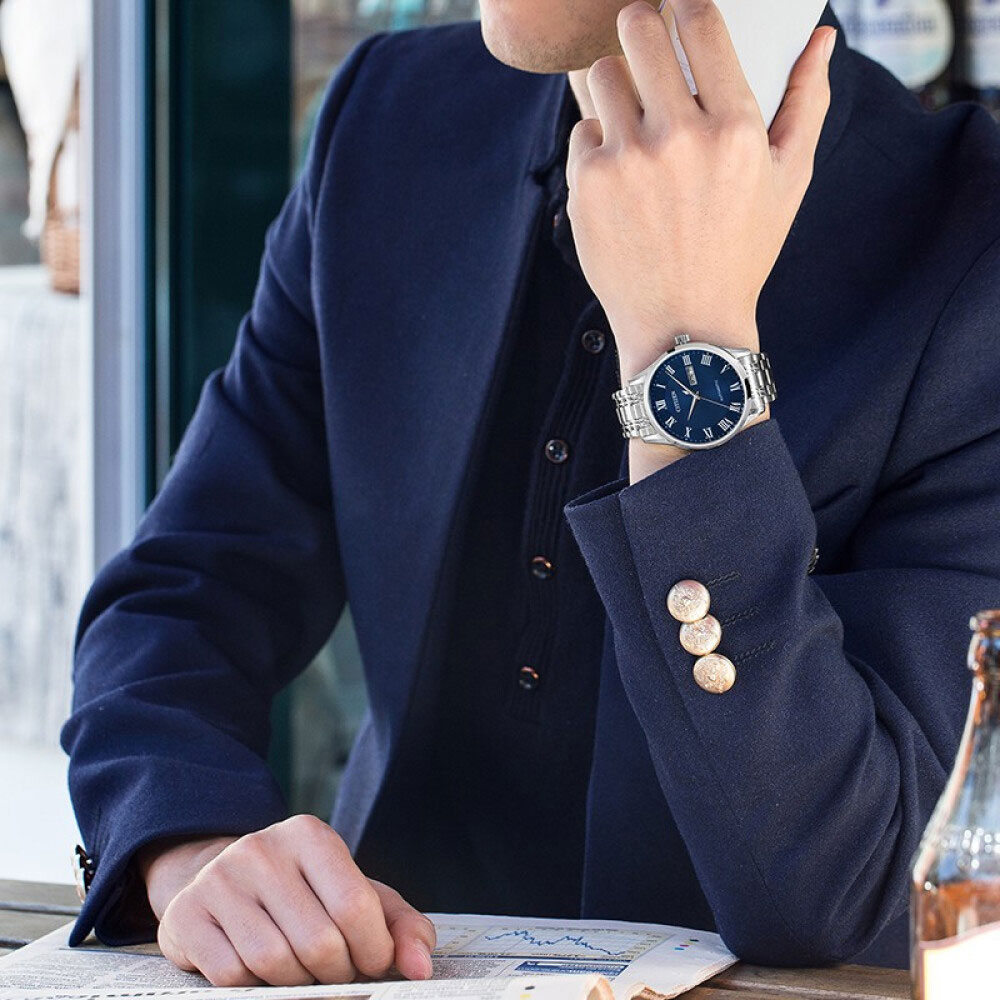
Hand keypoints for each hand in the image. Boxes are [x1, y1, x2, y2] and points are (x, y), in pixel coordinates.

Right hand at [137, 815, 435, 986]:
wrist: (223, 877)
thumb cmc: (305, 893)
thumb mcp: (358, 894)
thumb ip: (401, 926)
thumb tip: (421, 968)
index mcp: (310, 835)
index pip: (354, 906)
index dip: (373, 951)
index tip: (373, 964)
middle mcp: (262, 849)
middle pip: (317, 942)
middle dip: (337, 973)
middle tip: (337, 972)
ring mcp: (219, 880)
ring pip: (273, 963)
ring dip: (297, 984)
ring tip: (303, 971)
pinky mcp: (187, 915)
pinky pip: (231, 976)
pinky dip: (255, 988)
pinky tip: (261, 971)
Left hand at [566, 0, 834, 382]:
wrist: (685, 325)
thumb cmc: (741, 253)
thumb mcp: (789, 182)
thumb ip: (807, 101)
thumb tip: (821, 36)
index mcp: (735, 126)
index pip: (698, 20)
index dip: (683, 5)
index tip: (678, 12)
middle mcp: (679, 136)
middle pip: (636, 29)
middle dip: (638, 25)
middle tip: (642, 42)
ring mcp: (627, 159)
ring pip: (600, 76)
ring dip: (613, 86)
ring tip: (631, 116)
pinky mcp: (586, 185)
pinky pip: (581, 130)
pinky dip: (596, 143)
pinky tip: (618, 174)